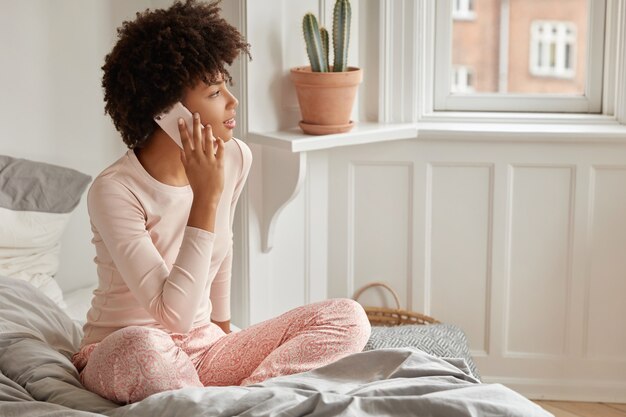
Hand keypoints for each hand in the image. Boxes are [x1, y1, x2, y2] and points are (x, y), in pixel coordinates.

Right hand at [179, 113, 224, 230]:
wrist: (206, 196)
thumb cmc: (197, 184)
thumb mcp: (188, 171)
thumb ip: (184, 160)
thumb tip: (181, 150)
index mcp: (189, 159)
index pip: (185, 141)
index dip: (183, 130)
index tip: (181, 120)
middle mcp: (198, 158)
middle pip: (196, 138)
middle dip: (195, 125)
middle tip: (196, 115)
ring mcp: (208, 161)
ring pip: (207, 142)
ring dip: (208, 132)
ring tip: (208, 124)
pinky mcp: (218, 164)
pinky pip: (219, 151)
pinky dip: (219, 144)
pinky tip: (219, 139)